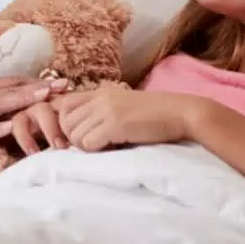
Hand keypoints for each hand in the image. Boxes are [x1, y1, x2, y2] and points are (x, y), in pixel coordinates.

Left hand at [52, 86, 198, 152]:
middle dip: (72, 138)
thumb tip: (78, 135)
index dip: (65, 124)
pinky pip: (88, 143)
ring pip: (74, 135)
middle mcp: (100, 98)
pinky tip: (111, 149)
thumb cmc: (154, 116)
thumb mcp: (122, 107)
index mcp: (100, 92)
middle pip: (65, 121)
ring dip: (85, 147)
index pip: (64, 104)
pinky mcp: (116, 125)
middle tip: (92, 146)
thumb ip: (101, 113)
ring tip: (104, 148)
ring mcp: (107, 110)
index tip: (78, 137)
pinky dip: (95, 151)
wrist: (180, 113)